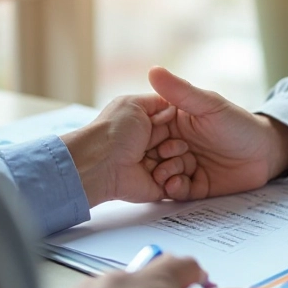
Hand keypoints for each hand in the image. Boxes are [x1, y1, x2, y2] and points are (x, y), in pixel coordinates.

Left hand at [60, 95, 194, 207]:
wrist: (101, 164)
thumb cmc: (114, 132)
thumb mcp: (134, 104)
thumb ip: (158, 100)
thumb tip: (174, 105)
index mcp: (149, 127)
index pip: (177, 125)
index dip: (179, 126)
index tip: (172, 126)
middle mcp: (154, 146)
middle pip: (184, 145)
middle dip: (177, 145)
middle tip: (160, 147)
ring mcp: (158, 166)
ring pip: (185, 164)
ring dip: (175, 162)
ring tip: (156, 160)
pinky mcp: (160, 186)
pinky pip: (181, 185)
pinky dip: (175, 181)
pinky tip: (159, 174)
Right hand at [145, 66, 287, 199]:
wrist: (265, 153)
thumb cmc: (238, 123)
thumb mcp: (209, 105)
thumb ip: (181, 91)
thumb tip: (153, 70)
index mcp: (173, 123)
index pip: (148, 130)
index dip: (143, 135)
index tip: (142, 138)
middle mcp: (175, 144)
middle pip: (152, 155)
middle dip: (152, 159)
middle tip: (162, 157)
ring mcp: (184, 166)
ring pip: (162, 174)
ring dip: (162, 175)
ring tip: (168, 173)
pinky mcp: (194, 186)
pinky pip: (177, 191)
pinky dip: (173, 189)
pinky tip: (176, 184)